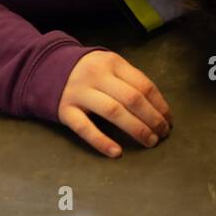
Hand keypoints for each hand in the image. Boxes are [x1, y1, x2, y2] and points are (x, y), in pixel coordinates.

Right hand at [57, 51, 172, 157]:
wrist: (46, 68)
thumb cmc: (88, 71)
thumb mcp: (108, 65)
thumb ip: (129, 80)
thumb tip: (158, 108)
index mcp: (112, 62)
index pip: (143, 85)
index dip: (160, 105)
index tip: (169, 120)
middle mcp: (96, 75)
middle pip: (132, 99)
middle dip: (152, 119)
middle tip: (163, 134)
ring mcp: (79, 92)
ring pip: (113, 111)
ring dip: (136, 129)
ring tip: (150, 141)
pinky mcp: (65, 110)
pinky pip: (85, 128)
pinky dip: (102, 141)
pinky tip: (117, 152)